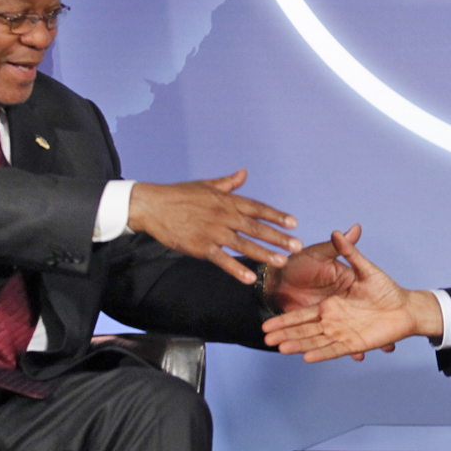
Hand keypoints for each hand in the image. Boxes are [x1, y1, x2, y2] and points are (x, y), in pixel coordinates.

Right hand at [128, 170, 300, 283]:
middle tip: (297, 245)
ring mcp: (213, 232)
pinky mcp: (200, 247)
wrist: (153, 205)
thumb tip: (244, 173)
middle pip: (256, 228)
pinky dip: (236, 269)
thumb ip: (229, 183)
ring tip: (282, 262)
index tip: (294, 223)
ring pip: (244, 244)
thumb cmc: (180, 194)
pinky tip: (250, 278)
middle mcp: (224, 216)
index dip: (276, 216)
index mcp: (227, 200)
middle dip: (279, 237)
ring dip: (264, 254)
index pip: (258, 208)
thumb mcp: (207, 185)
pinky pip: (222, 260)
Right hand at [262, 231, 442, 361]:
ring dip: (298, 344)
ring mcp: (343, 332)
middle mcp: (333, 319)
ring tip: (280, 349)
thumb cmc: (385, 288)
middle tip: (266, 339)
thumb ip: (350, 252)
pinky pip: (335, 350)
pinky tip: (307, 358)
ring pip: (315, 340)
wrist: (404, 308)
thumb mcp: (365, 268)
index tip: (268, 323)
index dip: (286, 318)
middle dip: (285, 333)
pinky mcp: (354, 343)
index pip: (303, 314)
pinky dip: (322, 354)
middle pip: (304, 329)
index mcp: (331, 303)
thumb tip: (341, 230)